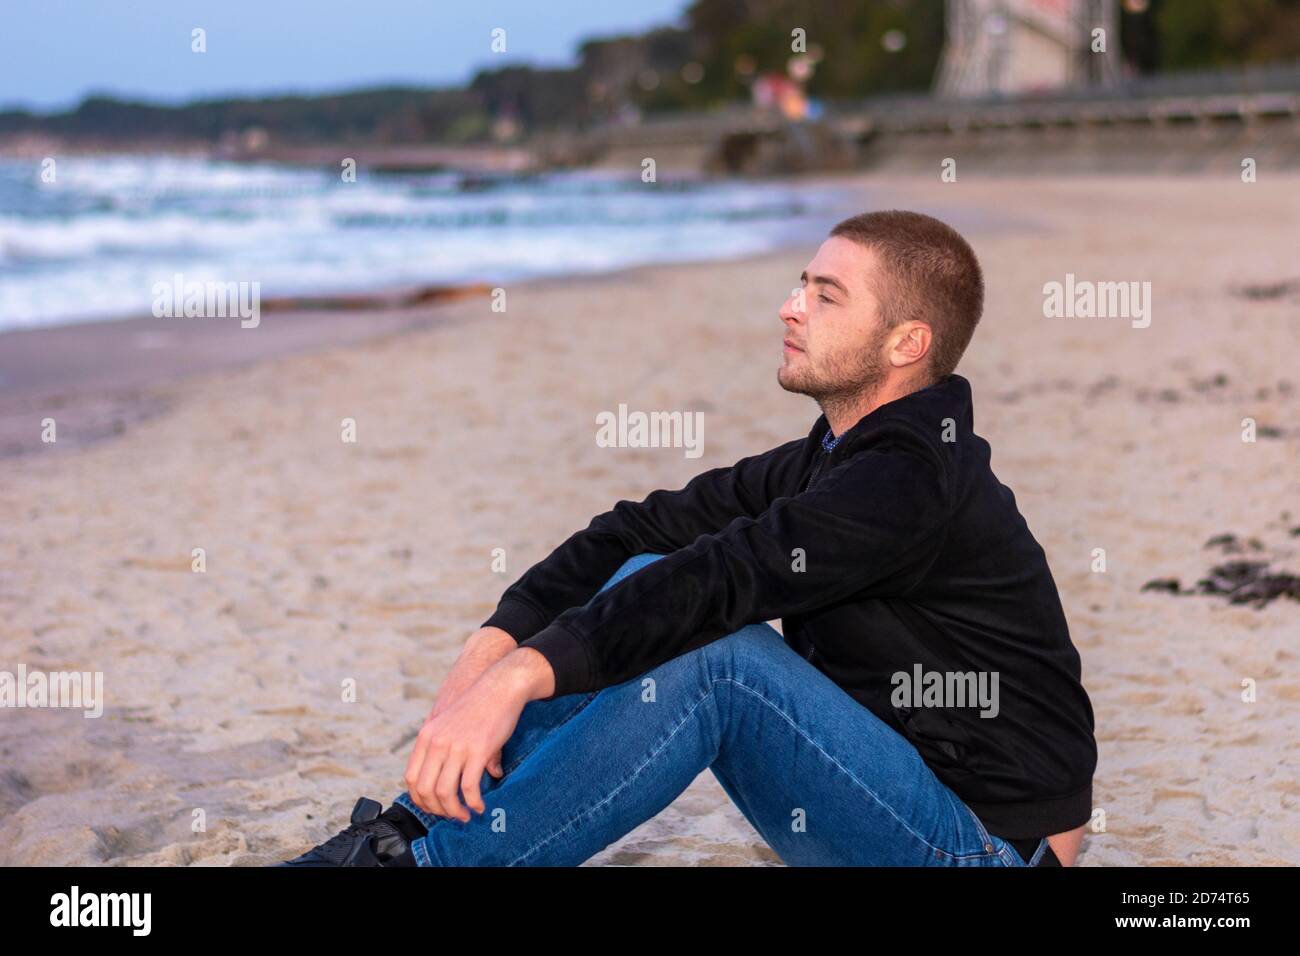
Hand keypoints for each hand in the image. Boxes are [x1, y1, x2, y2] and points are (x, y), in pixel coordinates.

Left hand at [403, 650, 549, 820]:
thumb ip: (451, 749)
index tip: (433, 807)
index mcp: (427, 736)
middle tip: (451, 816)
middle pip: (425, 790)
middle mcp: (437, 743)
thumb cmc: (479, 704)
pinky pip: (469, 787)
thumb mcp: (453, 724)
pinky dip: (473, 803)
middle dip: (437, 810)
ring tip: (465, 816)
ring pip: (445, 793)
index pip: (411, 778)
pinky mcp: (477, 751)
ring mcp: (455, 747)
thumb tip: (456, 770)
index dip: (420, 799)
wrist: (501, 685)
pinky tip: (479, 806)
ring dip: (454, 811)